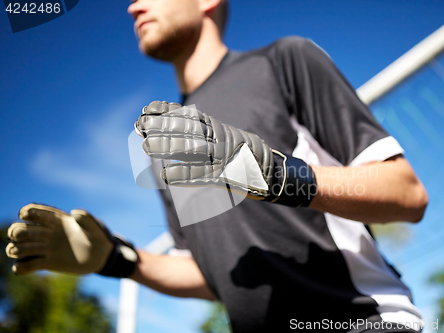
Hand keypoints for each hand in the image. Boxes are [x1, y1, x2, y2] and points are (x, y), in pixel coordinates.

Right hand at [6, 203, 136, 276]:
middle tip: (19, 236)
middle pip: (23, 229)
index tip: (24, 215)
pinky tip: (20, 268)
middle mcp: (48, 233)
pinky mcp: (48, 263)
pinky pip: (28, 266)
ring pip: (22, 247)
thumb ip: (86, 218)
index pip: (36, 212)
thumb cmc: (99, 236)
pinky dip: (21, 267)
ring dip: (15, 249)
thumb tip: (75, 213)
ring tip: (17, 251)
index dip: (27, 212)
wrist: (102, 256)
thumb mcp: (95, 226)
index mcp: (57, 220)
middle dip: (17, 231)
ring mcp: (46, 249)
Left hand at [135, 101, 316, 206]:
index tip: (148, 109)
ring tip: (147, 146)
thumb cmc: (243, 157)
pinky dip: (185, 176)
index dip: (168, 112)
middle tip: (141, 126)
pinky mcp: (228, 177)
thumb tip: (176, 127)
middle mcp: (221, 140)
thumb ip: (204, 133)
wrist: (274, 175)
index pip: (190, 117)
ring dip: (170, 147)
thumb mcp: (225, 138)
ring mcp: (225, 158)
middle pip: (189, 130)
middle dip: (164, 127)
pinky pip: (204, 176)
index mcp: (219, 129)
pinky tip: (167, 176)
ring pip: (194, 150)